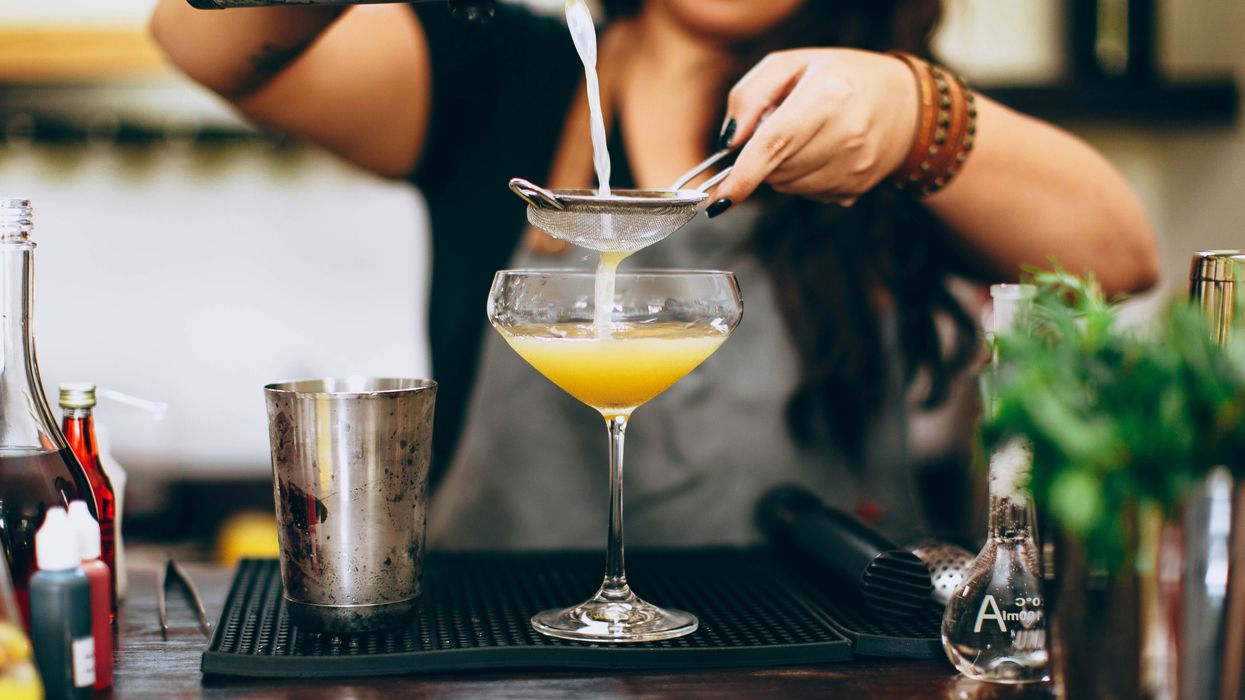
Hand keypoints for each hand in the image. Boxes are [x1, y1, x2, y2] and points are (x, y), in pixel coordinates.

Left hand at [708, 49, 917, 214]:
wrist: (905, 104)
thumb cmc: (840, 77)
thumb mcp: (790, 64)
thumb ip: (749, 96)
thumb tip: (728, 143)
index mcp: (828, 95)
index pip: (774, 144)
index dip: (743, 175)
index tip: (719, 197)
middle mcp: (846, 135)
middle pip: (775, 169)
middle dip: (762, 156)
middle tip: (783, 125)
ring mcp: (854, 167)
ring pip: (787, 186)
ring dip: (781, 167)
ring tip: (807, 136)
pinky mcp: (855, 189)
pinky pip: (806, 194)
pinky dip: (801, 177)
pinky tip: (822, 152)